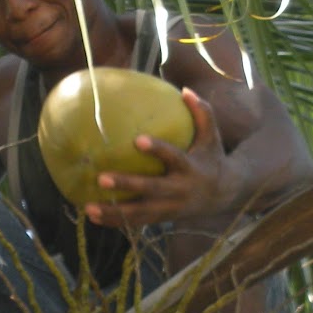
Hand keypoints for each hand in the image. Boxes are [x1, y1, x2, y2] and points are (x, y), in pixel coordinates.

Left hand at [82, 88, 234, 228]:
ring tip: (88, 208)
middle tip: (101, 178)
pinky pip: (136, 222)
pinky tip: (93, 217)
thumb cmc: (212, 158)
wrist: (224, 196)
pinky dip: (116, 222)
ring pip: (140, 213)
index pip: (173, 157)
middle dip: (127, 185)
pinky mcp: (162, 218)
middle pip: (150, 189)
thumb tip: (185, 90)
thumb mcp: (212, 136)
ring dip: (114, 212)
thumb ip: (202, 113)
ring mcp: (169, 208)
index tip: (138, 140)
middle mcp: (179, 190)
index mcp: (190, 168)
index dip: (157, 150)